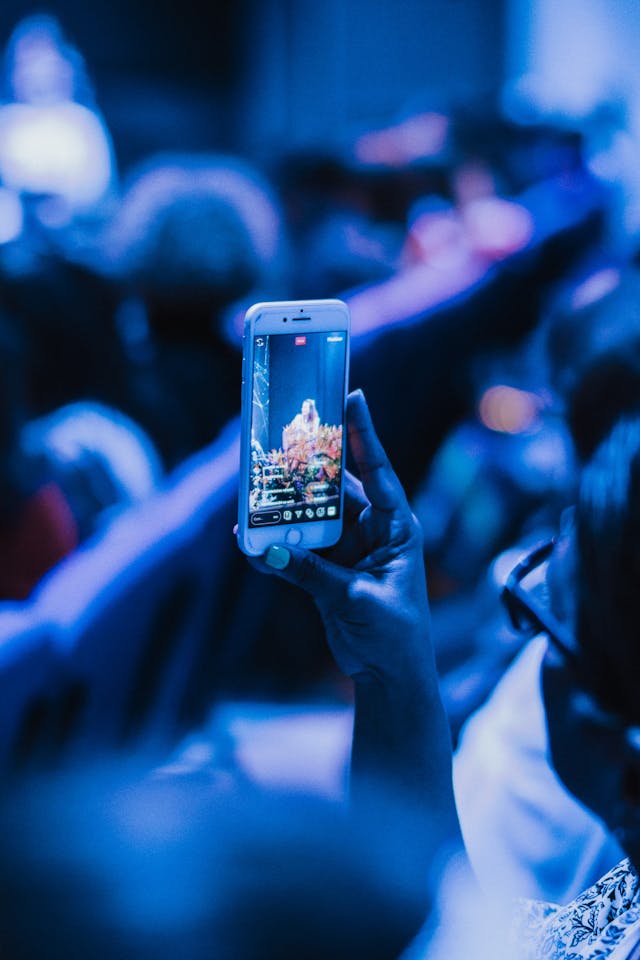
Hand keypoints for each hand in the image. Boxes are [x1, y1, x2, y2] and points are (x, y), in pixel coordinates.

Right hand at [246, 391, 462, 855]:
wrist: (390, 677)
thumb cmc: (396, 637)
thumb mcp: (358, 601)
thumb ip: (313, 575)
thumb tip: (268, 549)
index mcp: (396, 526)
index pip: (379, 470)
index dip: (364, 433)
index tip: (354, 394)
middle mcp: (372, 530)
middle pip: (337, 485)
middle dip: (311, 462)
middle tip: (284, 430)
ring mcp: (347, 548)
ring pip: (311, 515)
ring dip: (285, 505)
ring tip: (255, 484)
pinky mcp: (326, 571)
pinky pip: (296, 549)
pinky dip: (274, 546)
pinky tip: (248, 538)